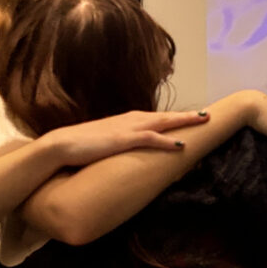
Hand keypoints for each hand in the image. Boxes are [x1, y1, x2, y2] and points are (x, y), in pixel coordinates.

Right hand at [42, 109, 210, 167]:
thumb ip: (118, 144)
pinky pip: (151, 139)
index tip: (190, 118)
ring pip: (163, 122)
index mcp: (127, 121)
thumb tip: (127, 153)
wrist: (60, 146)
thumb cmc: (80, 147)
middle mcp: (131, 120)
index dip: (174, 119)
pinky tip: (181, 144)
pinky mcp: (123, 140)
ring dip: (184, 121)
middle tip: (207, 114)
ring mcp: (128, 129)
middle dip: (186, 115)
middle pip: (165, 116)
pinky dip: (168, 140)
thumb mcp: (105, 143)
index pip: (156, 118)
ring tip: (203, 120)